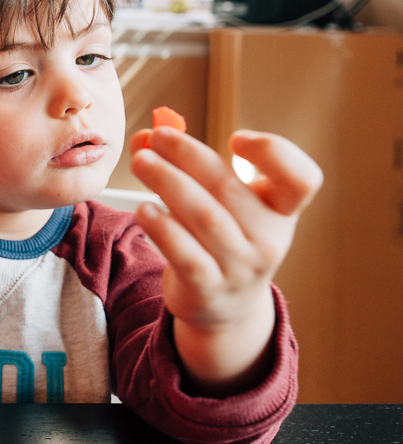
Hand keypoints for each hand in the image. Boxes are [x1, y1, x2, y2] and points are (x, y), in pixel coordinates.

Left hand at [129, 127, 322, 393]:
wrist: (226, 306)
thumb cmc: (223, 238)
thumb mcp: (219, 203)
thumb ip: (186, 165)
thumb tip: (145, 137)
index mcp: (281, 211)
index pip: (301, 180)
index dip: (276, 154)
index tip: (235, 139)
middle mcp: (269, 240)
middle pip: (229, 189)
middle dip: (188, 156)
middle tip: (156, 136)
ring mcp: (240, 268)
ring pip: (204, 218)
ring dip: (169, 184)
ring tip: (141, 162)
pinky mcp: (209, 289)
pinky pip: (186, 255)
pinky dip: (163, 229)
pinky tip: (144, 210)